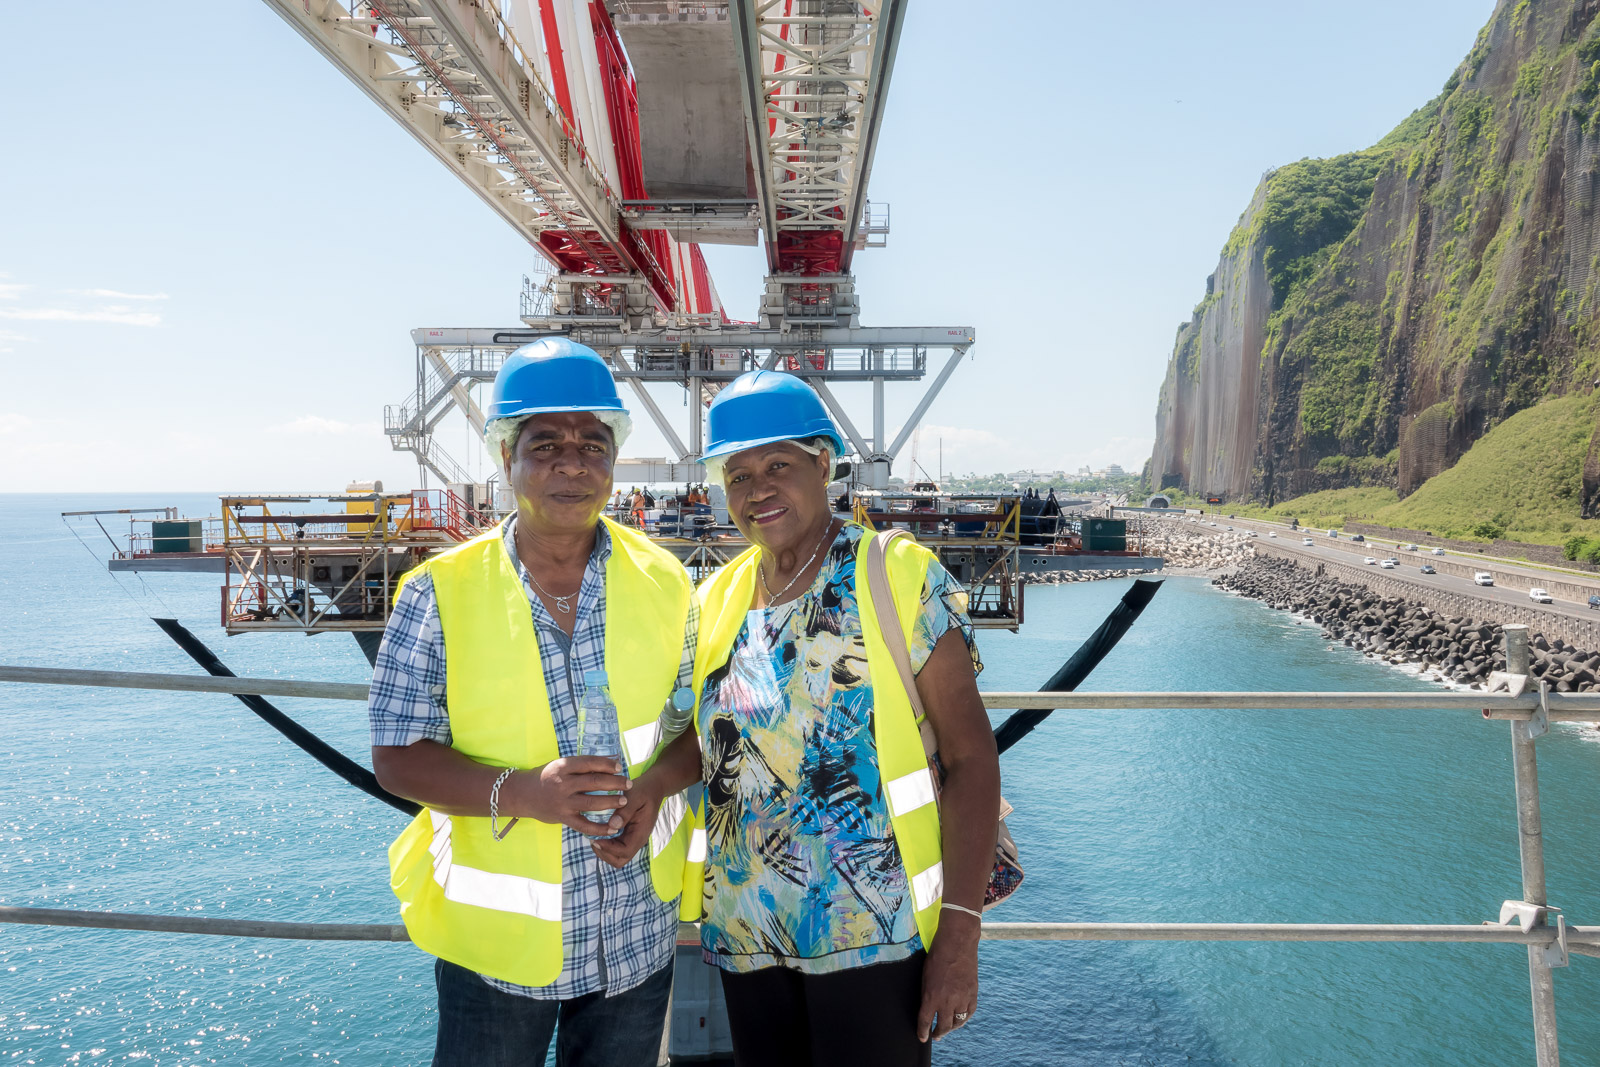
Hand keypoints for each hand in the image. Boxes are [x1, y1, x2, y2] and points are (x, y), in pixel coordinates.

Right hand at [508, 756, 631, 836]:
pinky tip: (613, 828)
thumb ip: (583, 765)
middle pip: (594, 782)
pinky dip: (600, 828)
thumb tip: (611, 761)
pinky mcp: (563, 818)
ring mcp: (563, 802)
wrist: (522, 794)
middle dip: (614, 783)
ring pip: (592, 802)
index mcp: (563, 766)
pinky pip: (584, 825)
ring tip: (623, 800)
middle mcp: (563, 784)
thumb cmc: (546, 777)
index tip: (620, 767)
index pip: (589, 763)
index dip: (607, 764)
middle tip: (628, 784)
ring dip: (611, 802)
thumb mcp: (560, 765)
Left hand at [591, 770, 665, 868]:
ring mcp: (632, 838)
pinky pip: (615, 847)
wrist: (653, 787)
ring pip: (617, 856)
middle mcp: (637, 839)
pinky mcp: (627, 835)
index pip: (624, 852)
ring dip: (604, 850)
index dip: (608, 849)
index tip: (595, 838)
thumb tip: (613, 825)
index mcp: (641, 833)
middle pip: (620, 860)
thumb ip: (625, 812)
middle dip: (604, 853)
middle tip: (593, 840)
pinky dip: (605, 844)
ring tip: (594, 836)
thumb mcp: (634, 797)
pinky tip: (598, 832)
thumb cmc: (644, 790)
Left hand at [917, 910, 979, 1041]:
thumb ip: (927, 994)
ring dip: (951, 1028)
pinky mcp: (973, 994)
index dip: (922, 1032)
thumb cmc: (937, 956)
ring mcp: (962, 998)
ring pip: (957, 1022)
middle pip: (943, 1026)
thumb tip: (927, 1008)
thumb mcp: (925, 976)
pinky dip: (964, 1019)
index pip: (925, 1021)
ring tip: (947, 1029)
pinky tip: (960, 1019)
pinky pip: (969, 1013)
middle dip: (938, 1033)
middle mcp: (947, 1001)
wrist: (957, 943)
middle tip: (935, 1036)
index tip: (922, 1038)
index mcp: (931, 996)